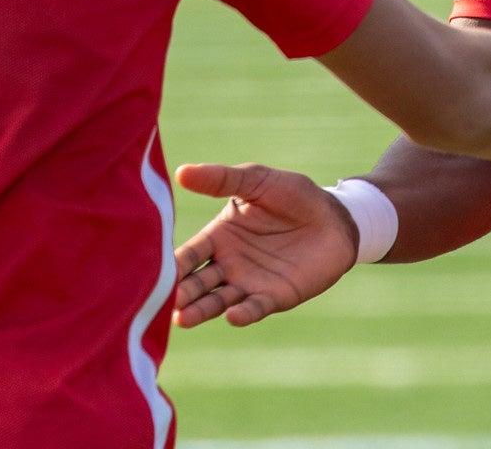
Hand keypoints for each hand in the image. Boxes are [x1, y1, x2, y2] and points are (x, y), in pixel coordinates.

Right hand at [171, 162, 358, 328]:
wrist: (336, 217)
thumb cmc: (293, 195)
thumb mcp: (257, 181)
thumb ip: (222, 179)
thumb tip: (181, 172)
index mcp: (218, 237)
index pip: (188, 255)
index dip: (172, 264)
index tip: (153, 272)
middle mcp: (228, 264)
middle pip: (197, 283)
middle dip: (181, 292)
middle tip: (166, 300)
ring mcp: (249, 283)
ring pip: (218, 300)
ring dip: (201, 310)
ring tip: (183, 318)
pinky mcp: (275, 297)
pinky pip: (255, 307)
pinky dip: (243, 313)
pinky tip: (233, 315)